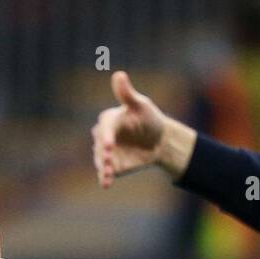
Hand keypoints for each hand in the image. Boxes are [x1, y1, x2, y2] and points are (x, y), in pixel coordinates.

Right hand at [92, 71, 195, 186]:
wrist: (158, 140)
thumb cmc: (148, 118)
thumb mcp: (141, 105)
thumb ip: (127, 94)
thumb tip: (119, 74)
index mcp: (109, 120)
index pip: (106, 128)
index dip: (107, 136)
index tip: (110, 145)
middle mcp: (104, 136)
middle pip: (101, 146)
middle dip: (104, 154)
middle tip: (109, 160)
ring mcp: (107, 152)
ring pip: (101, 160)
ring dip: (103, 168)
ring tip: (107, 175)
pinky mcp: (112, 166)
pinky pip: (106, 172)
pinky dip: (105, 177)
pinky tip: (105, 184)